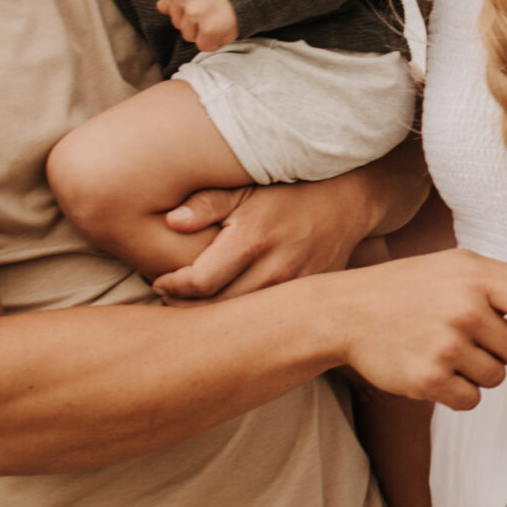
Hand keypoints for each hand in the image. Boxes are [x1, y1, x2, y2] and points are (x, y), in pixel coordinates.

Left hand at [153, 181, 367, 301]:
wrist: (346, 202)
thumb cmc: (287, 191)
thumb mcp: (245, 187)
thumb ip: (207, 203)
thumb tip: (171, 221)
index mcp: (252, 240)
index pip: (198, 282)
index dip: (172, 286)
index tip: (160, 280)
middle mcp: (274, 269)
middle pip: (216, 308)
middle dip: (186, 306)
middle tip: (170, 296)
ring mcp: (293, 288)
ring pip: (241, 319)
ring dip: (212, 316)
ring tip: (195, 303)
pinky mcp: (305, 297)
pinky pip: (266, 318)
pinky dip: (242, 318)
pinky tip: (228, 307)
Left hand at [158, 0, 239, 52]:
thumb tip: (160, 7)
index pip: (169, 5)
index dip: (185, 8)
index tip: (201, 2)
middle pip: (178, 21)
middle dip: (194, 21)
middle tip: (213, 10)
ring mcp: (195, 12)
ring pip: (188, 35)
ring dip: (204, 32)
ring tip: (219, 18)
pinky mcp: (209, 28)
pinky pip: (203, 45)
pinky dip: (214, 41)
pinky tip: (223, 28)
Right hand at [337, 248, 506, 408]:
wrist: (348, 311)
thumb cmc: (412, 286)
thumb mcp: (458, 267)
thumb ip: (503, 284)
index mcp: (479, 277)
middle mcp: (466, 310)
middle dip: (502, 348)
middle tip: (467, 332)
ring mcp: (447, 346)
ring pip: (496, 378)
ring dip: (479, 369)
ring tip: (445, 345)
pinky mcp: (429, 379)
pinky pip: (471, 399)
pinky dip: (459, 390)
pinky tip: (434, 367)